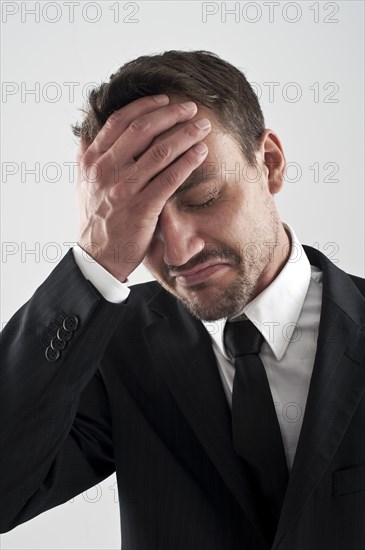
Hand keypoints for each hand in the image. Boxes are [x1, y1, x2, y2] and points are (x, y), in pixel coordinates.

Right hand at [75, 95, 210, 281]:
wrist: (98, 257)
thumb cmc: (94, 220)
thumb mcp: (81, 185)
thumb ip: (84, 157)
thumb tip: (86, 132)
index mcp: (92, 160)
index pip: (120, 121)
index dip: (146, 106)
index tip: (165, 100)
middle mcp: (106, 170)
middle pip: (143, 130)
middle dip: (171, 114)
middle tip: (190, 109)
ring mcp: (124, 189)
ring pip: (160, 152)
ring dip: (185, 135)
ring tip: (202, 127)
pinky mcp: (142, 208)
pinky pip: (169, 179)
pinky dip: (188, 162)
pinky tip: (201, 153)